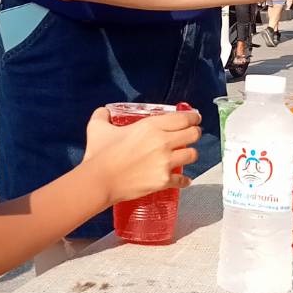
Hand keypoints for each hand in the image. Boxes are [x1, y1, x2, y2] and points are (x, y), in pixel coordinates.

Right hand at [83, 107, 202, 204]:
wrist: (99, 181)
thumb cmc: (99, 153)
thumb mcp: (98, 128)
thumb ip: (103, 116)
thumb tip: (103, 112)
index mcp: (151, 126)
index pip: (183, 118)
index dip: (192, 117)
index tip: (194, 118)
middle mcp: (163, 142)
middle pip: (193, 134)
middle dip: (194, 133)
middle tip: (191, 135)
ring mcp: (165, 162)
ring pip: (192, 155)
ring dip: (190, 154)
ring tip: (184, 155)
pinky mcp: (164, 180)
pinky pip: (183, 179)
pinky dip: (184, 180)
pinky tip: (183, 180)